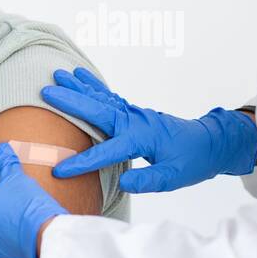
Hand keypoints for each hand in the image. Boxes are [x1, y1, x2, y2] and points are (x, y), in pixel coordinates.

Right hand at [40, 67, 256, 193]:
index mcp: (142, 138)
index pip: (107, 151)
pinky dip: (92, 86)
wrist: (210, 143)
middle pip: (98, 110)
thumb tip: (124, 182)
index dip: (82, 161)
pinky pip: (108, 97)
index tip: (59, 169)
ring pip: (101, 98)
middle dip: (72, 102)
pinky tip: (79, 77)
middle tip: (46, 92)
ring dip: (78, 87)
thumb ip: (149, 180)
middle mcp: (135, 121)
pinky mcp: (133, 113)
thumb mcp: (175, 177)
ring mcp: (134, 114)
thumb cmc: (193, 160)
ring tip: (57, 75)